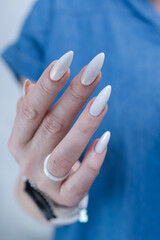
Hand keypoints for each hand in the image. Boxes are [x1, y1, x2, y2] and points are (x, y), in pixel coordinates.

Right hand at [8, 51, 110, 206]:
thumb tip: (31, 84)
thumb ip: (32, 108)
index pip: (32, 109)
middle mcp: (29, 159)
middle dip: (74, 95)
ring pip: (65, 152)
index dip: (48, 85)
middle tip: (94, 71)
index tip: (67, 59)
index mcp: (19, 139)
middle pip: (53, 124)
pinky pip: (80, 181)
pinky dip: (93, 162)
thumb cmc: (43, 150)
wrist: (46, 190)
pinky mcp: (66, 195)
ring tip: (103, 100)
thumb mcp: (33, 130)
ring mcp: (46, 180)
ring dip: (85, 125)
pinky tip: (105, 140)